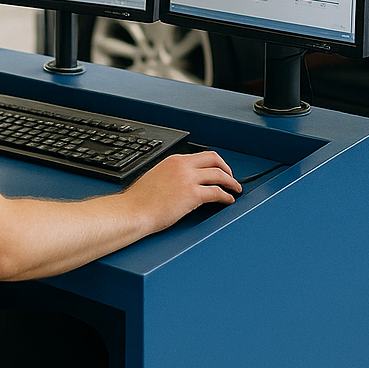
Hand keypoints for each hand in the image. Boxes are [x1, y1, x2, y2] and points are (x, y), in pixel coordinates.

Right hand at [126, 151, 241, 232]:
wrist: (133, 211)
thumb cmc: (139, 201)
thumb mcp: (155, 177)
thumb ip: (171, 175)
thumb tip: (180, 183)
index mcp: (174, 160)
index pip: (201, 156)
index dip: (213, 163)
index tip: (217, 170)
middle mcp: (183, 166)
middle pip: (214, 159)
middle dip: (227, 168)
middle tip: (231, 177)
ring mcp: (188, 179)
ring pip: (219, 175)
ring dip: (231, 182)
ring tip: (235, 189)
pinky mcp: (193, 194)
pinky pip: (217, 192)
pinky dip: (226, 196)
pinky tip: (228, 200)